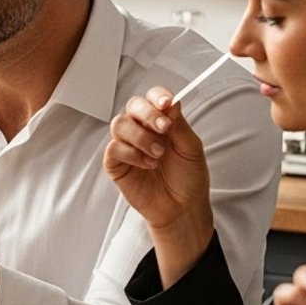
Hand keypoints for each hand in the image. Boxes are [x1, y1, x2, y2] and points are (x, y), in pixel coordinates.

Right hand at [103, 87, 214, 278]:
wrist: (182, 208)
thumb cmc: (188, 178)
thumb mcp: (191, 148)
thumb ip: (179, 125)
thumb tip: (171, 102)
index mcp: (161, 122)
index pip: (153, 98)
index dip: (157, 96)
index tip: (167, 103)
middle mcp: (142, 129)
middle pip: (133, 105)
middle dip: (148, 114)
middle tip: (164, 128)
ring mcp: (127, 145)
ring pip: (120, 124)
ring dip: (140, 136)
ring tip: (158, 154)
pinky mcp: (115, 163)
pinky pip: (114, 148)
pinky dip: (132, 154)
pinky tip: (147, 165)